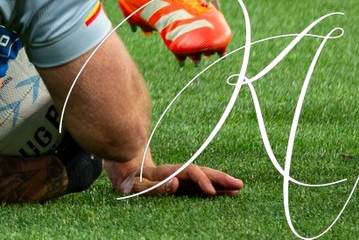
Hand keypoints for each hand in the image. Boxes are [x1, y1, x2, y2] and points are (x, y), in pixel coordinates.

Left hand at [108, 157, 242, 196]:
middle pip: (200, 173)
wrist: (120, 167)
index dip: (199, 179)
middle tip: (238, 185)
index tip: (210, 190)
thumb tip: (175, 184)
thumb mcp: (133, 184)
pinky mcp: (179, 185)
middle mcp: (174, 173)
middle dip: (219, 179)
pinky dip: (213, 187)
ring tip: (237, 187)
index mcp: (164, 172)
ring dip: (219, 182)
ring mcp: (178, 178)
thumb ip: (152, 186)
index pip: (186, 172)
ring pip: (202, 178)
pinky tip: (226, 190)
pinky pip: (199, 185)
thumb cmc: (126, 178)